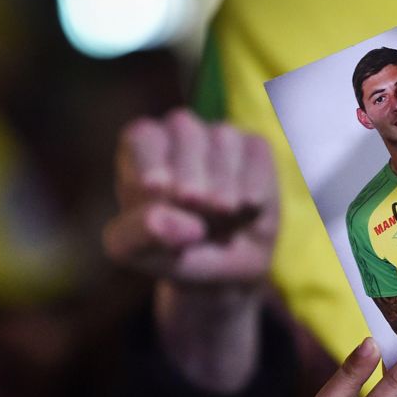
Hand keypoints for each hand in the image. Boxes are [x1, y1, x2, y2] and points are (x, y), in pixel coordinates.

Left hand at [103, 108, 277, 284]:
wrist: (224, 266)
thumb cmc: (171, 250)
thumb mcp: (141, 252)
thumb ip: (142, 235)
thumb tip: (164, 220)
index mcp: (141, 148)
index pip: (145, 136)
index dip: (152, 160)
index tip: (159, 190)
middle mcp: (179, 134)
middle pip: (184, 130)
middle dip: (190, 177)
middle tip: (196, 209)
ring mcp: (220, 137)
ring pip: (222, 140)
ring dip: (223, 187)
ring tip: (220, 218)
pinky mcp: (255, 148)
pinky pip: (256, 154)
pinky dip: (252, 186)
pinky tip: (247, 209)